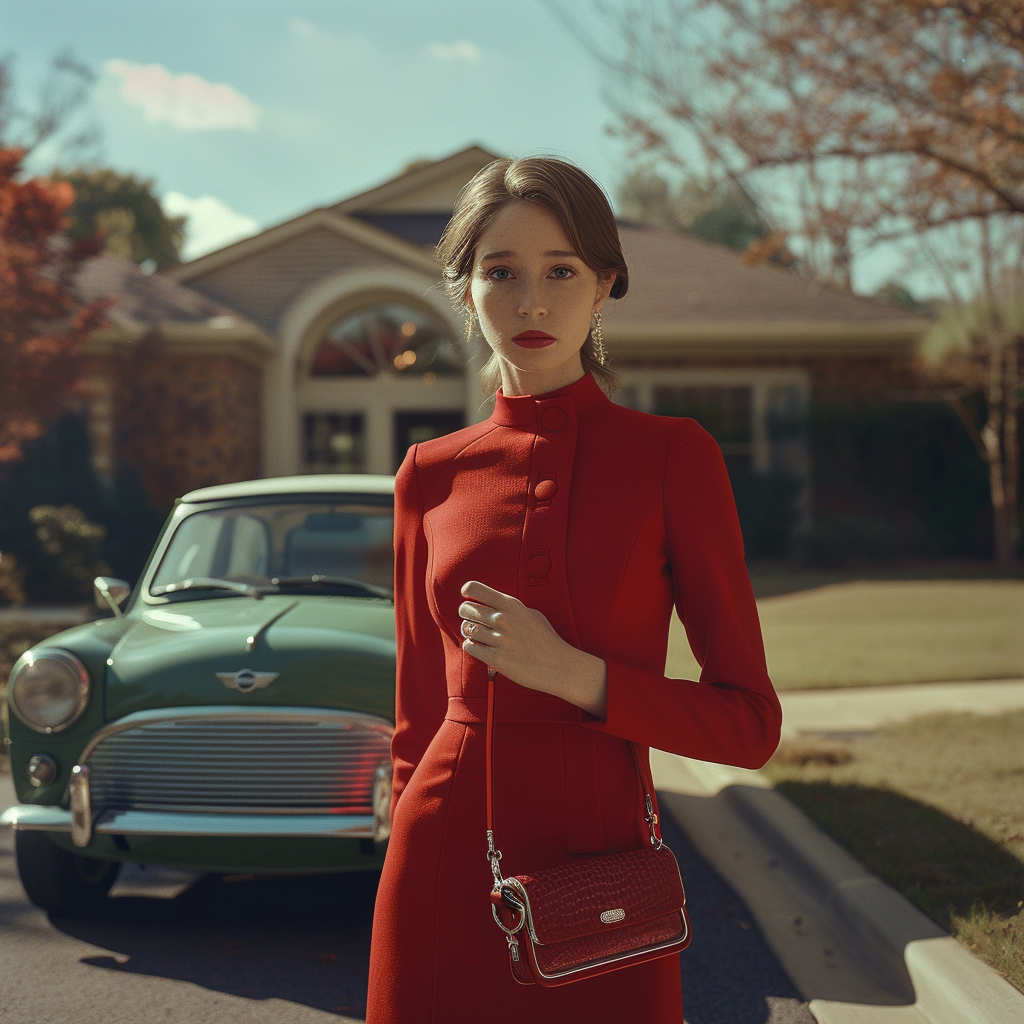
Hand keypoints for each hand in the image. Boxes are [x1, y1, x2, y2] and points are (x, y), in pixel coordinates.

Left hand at [458, 580, 606, 717]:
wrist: (558, 666)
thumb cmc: (546, 640)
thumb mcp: (532, 614)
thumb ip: (512, 608)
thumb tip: (493, 604)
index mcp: (511, 605)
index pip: (475, 588)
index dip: (467, 592)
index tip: (469, 597)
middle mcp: (502, 619)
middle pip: (466, 609)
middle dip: (465, 613)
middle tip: (471, 619)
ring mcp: (499, 639)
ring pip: (466, 629)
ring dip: (469, 632)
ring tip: (478, 635)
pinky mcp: (496, 659)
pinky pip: (470, 647)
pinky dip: (472, 647)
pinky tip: (481, 648)